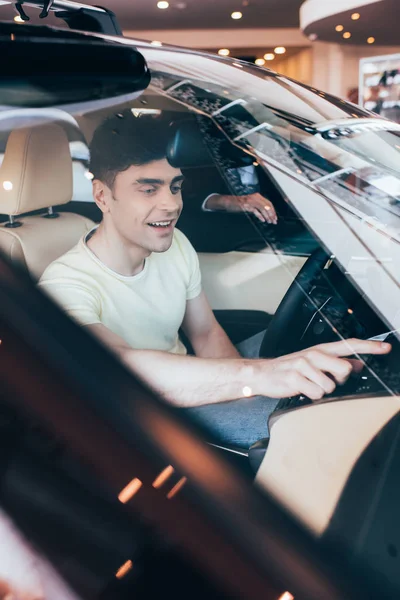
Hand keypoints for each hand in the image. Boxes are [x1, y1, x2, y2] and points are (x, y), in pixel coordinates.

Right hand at [206, 193, 277, 223]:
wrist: (228, 202)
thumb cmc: (239, 203)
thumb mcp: (250, 203)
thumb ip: (258, 206)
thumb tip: (267, 213)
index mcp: (257, 196)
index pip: (268, 203)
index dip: (273, 211)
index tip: (275, 217)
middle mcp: (255, 197)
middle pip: (267, 206)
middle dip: (272, 214)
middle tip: (274, 221)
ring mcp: (251, 201)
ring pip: (263, 208)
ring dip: (267, 216)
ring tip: (269, 221)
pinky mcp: (246, 205)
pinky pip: (256, 211)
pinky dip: (260, 216)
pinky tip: (263, 220)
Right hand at [255, 338, 390, 400]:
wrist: (262, 374)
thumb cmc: (290, 370)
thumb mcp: (314, 363)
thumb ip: (336, 363)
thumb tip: (358, 364)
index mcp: (321, 350)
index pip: (350, 345)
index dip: (370, 347)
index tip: (386, 348)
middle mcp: (314, 354)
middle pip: (344, 369)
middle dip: (339, 380)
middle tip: (323, 380)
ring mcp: (304, 365)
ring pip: (330, 386)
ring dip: (322, 391)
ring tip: (309, 386)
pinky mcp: (295, 377)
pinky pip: (316, 394)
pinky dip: (311, 396)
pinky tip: (302, 390)